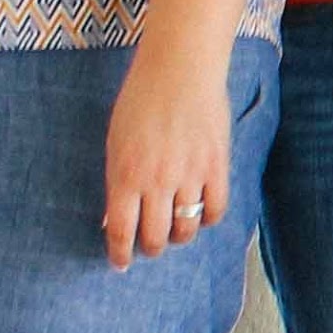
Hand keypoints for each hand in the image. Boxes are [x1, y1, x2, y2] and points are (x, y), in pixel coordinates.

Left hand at [105, 22, 236, 266]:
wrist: (180, 69)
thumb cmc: (141, 100)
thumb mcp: (117, 140)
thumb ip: (118, 179)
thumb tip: (115, 217)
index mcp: (125, 175)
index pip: (121, 231)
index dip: (120, 254)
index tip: (120, 264)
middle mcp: (156, 182)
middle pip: (155, 238)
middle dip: (150, 248)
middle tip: (149, 245)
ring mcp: (189, 176)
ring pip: (185, 230)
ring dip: (178, 236)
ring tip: (175, 230)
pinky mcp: (216, 167)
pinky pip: (215, 211)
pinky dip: (207, 219)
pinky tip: (200, 213)